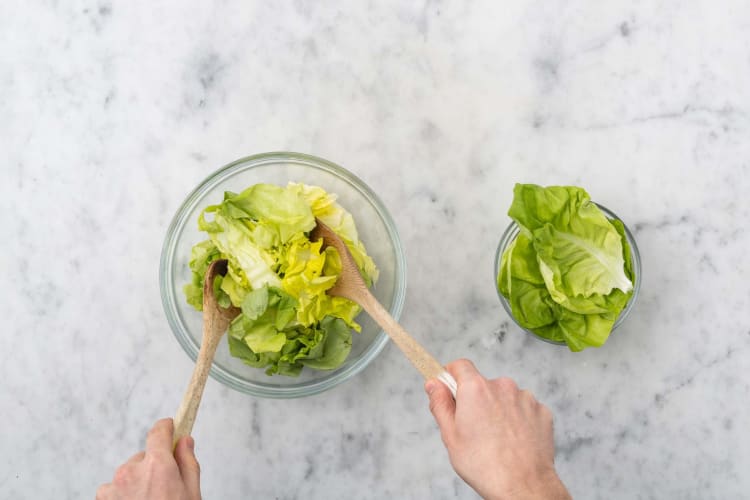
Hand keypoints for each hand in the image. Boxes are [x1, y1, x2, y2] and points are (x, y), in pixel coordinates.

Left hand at [96, 418, 200, 499]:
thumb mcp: (192, 493)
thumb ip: (188, 462)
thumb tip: (184, 441)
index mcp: (158, 465)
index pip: (158, 432)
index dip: (167, 428)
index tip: (171, 427)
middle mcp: (131, 471)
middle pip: (144, 456)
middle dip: (154, 466)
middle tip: (166, 487)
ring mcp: (113, 486)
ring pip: (128, 473)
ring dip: (137, 481)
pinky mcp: (102, 499)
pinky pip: (114, 488)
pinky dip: (123, 495)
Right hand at [425, 359, 569, 499]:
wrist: (523, 486)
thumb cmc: (484, 465)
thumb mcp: (451, 435)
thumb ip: (440, 404)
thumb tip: (434, 384)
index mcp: (475, 389)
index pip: (460, 365)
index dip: (452, 376)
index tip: (450, 389)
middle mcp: (502, 386)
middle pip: (483, 384)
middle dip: (477, 400)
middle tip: (474, 427)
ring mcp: (525, 398)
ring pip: (505, 397)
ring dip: (499, 409)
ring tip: (497, 438)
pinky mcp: (541, 411)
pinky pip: (524, 408)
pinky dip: (519, 419)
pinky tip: (514, 440)